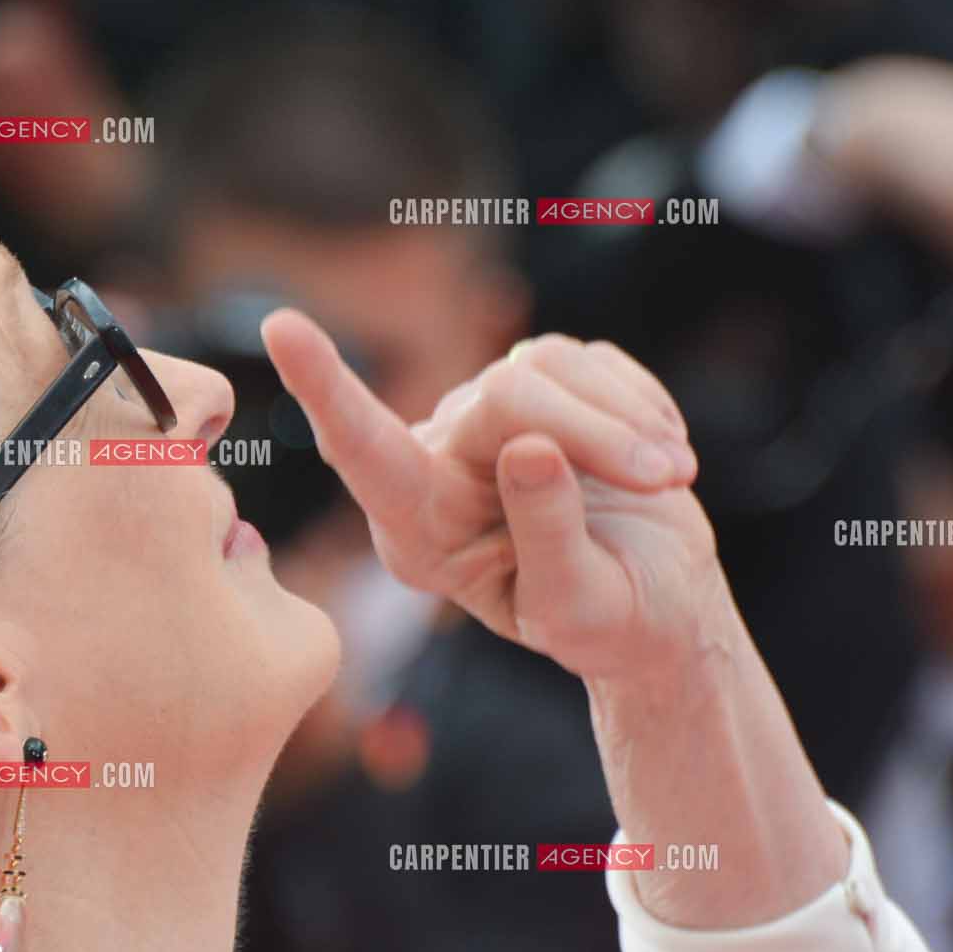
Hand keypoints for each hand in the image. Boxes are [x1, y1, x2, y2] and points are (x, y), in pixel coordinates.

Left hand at [262, 318, 716, 684]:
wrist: (658, 606)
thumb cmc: (608, 624)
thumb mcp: (580, 608)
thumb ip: (548, 535)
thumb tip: (529, 446)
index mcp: (417, 531)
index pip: (362, 451)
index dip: (325, 388)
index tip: (279, 327)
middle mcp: (438, 464)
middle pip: (504, 398)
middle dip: (595, 431)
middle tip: (670, 478)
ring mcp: (487, 421)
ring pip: (547, 367)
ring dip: (626, 417)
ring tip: (673, 476)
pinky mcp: (542, 386)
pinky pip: (588, 360)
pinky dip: (640, 402)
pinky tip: (665, 454)